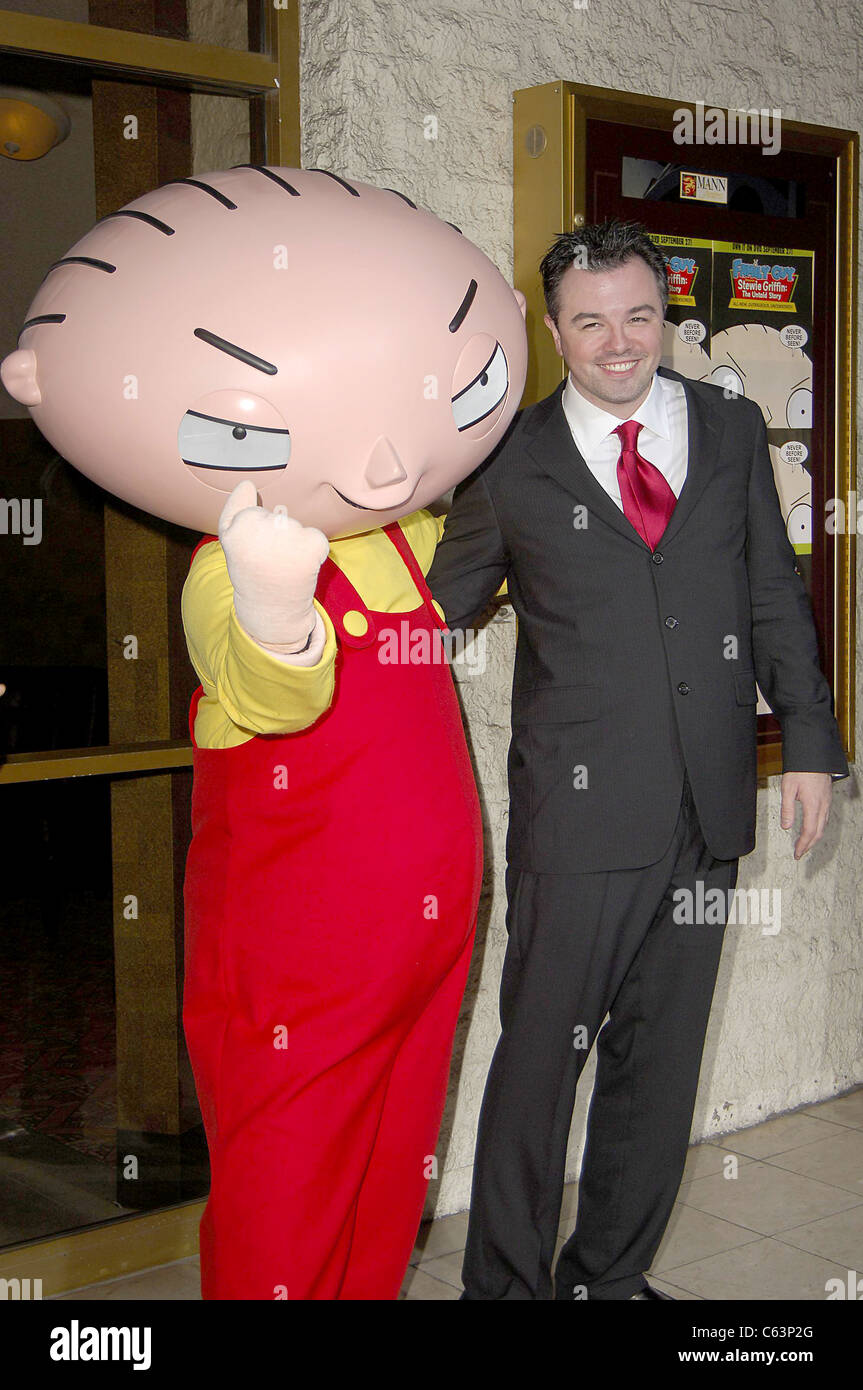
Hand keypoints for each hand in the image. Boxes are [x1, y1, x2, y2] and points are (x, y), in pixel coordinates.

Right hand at [218, 481, 329, 651]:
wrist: (271, 607)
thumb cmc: (250, 571)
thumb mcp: (230, 542)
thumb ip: (234, 509)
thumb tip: (247, 484)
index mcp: (238, 527)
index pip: (253, 511)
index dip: (254, 533)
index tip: (251, 552)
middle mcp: (263, 528)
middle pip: (277, 516)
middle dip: (275, 534)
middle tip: (268, 560)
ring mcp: (290, 536)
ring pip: (296, 527)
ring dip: (293, 544)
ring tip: (283, 566)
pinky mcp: (313, 544)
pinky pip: (315, 537)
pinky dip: (312, 550)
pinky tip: (300, 567)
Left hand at [780, 771, 831, 858]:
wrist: (814, 756)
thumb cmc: (800, 770)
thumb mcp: (788, 789)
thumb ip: (787, 809)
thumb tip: (786, 826)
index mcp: (813, 805)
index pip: (809, 832)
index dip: (803, 845)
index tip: (797, 853)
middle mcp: (822, 806)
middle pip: (818, 832)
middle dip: (809, 845)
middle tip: (799, 853)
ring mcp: (827, 803)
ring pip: (823, 826)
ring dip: (814, 838)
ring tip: (805, 845)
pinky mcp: (827, 799)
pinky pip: (825, 819)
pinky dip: (819, 828)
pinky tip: (813, 829)